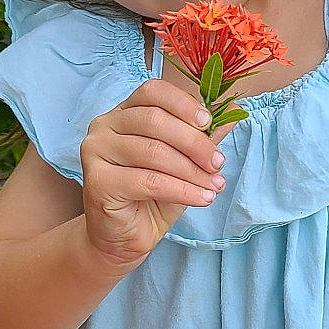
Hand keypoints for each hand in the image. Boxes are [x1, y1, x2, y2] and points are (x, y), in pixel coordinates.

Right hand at [79, 80, 228, 268]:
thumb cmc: (153, 196)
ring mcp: (95, 152)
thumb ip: (202, 135)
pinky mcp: (97, 181)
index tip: (209, 122)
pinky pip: (148, 181)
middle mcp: (104, 126)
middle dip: (194, 142)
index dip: (183, 104)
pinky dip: (182, 190)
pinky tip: (201, 198)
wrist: (125, 237)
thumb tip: (233, 109)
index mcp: (124, 112)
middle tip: (218, 163)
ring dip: (191, 170)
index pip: (152, 91)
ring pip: (153, 152)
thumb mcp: (184, 162)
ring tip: (214, 186)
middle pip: (154, 120)